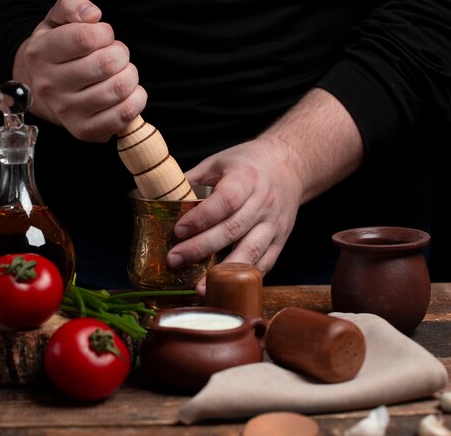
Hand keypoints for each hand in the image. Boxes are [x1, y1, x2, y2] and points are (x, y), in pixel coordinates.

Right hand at [12, 0, 146, 141]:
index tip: (103, 36)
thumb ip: (71, 5)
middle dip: (120, 54)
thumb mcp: (56, 22)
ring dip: (130, 75)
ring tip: (119, 73)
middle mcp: (50, 86)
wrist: (44, 92)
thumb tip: (92, 14)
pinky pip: (125, 114)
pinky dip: (136, 99)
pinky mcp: (85, 131)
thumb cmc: (58, 53)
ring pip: (119, 88)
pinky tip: (127, 93)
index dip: (105, 33)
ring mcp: (67, 112)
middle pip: (107, 64)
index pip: (86, 38)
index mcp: (41, 53)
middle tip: (114, 56)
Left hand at [166, 88, 363, 294]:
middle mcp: (263, 202)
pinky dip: (242, 278)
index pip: (225, 201)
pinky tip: (223, 287)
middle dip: (200, 248)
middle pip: (232, 230)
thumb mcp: (219, 162)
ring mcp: (274, 224)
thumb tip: (161, 199)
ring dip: (223, 273)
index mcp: (246, 178)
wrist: (289, 167)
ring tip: (199, 288)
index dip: (201, 218)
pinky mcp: (280, 241)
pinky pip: (263, 264)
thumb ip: (192, 181)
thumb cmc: (248, 164)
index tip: (178, 230)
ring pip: (250, 252)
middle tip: (174, 259)